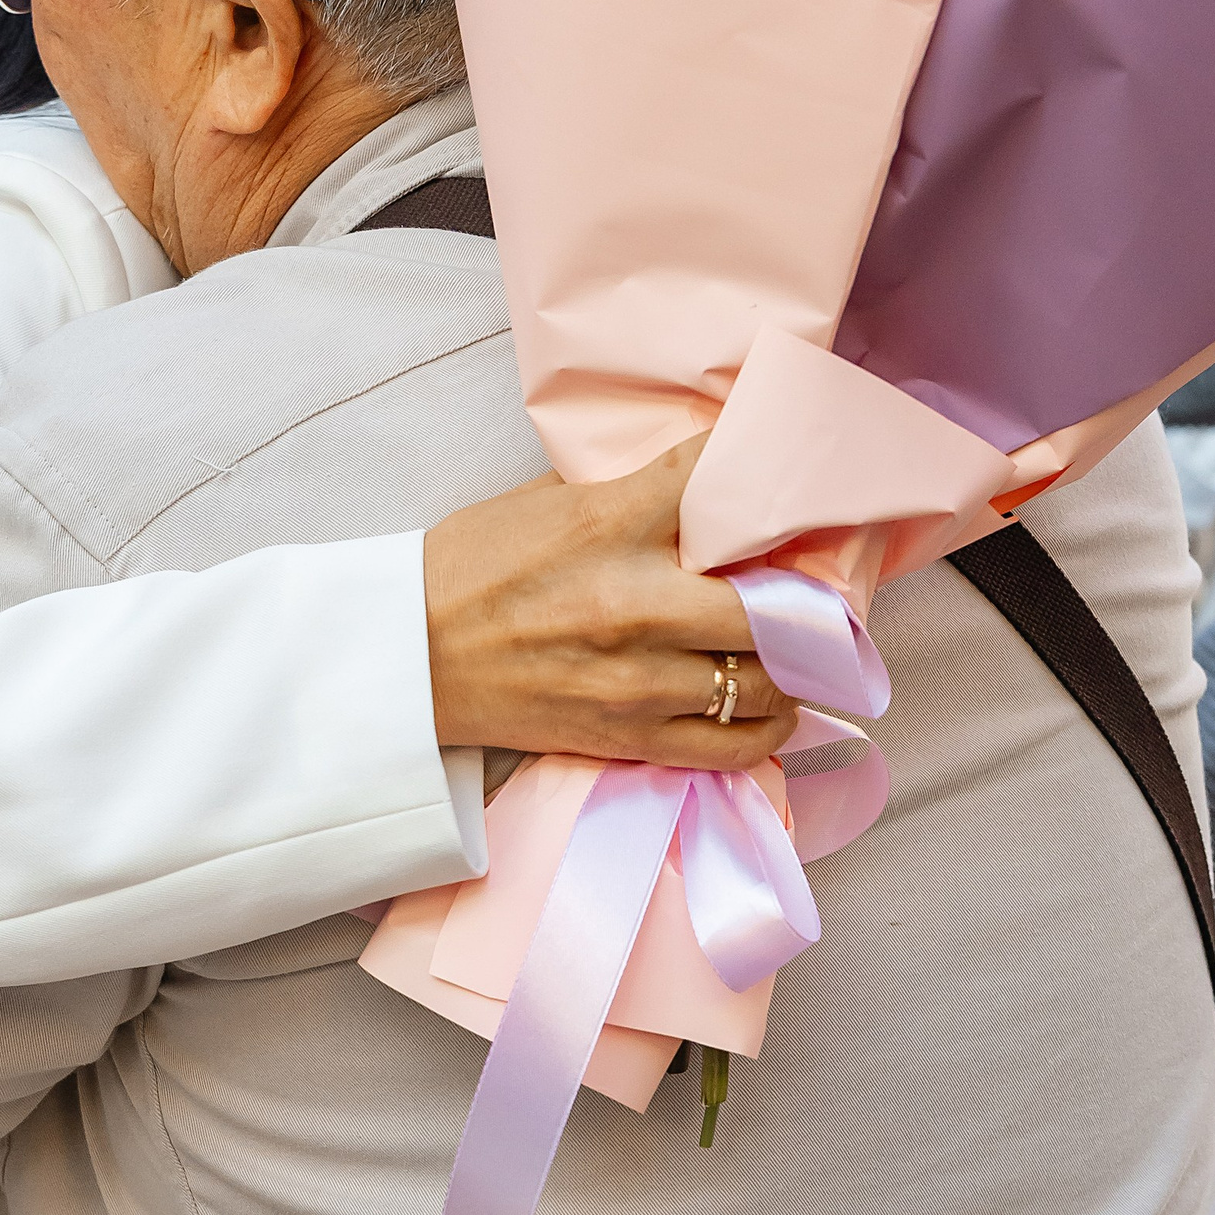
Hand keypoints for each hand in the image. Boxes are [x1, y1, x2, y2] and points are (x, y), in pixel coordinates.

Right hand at [422, 441, 810, 771]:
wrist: (405, 660)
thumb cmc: (470, 570)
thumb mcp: (544, 501)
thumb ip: (629, 490)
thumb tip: (702, 476)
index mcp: (610, 522)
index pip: (718, 476)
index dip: (768, 468)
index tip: (792, 474)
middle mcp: (637, 602)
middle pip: (775, 600)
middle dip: (803, 593)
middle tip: (809, 587)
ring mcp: (637, 679)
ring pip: (768, 679)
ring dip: (791, 664)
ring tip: (791, 650)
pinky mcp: (628, 737)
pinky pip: (734, 746)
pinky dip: (766, 729)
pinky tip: (767, 708)